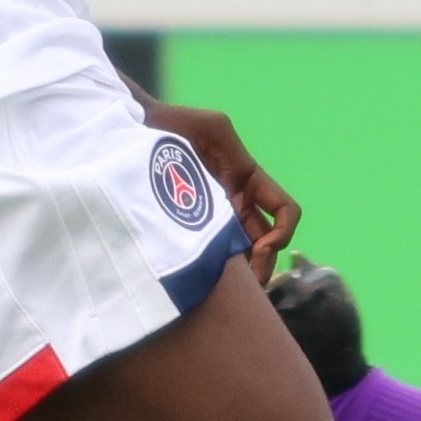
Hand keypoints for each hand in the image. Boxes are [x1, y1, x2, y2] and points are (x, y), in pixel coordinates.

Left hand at [144, 96, 299, 274]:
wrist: (136, 131)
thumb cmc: (172, 126)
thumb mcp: (212, 127)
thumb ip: (231, 149)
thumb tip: (241, 185)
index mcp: (247, 180)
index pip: (284, 212)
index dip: (283, 232)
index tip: (263, 248)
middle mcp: (237, 202)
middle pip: (267, 243)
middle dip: (263, 266)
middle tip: (247, 286)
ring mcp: (215, 216)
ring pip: (243, 253)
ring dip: (244, 275)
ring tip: (229, 293)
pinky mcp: (191, 227)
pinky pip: (214, 253)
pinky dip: (219, 271)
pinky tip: (208, 282)